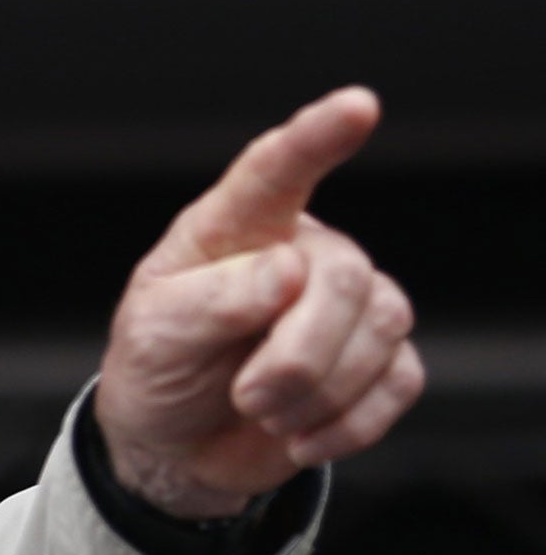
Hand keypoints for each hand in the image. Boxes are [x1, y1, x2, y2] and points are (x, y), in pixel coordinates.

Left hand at [94, 87, 423, 518]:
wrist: (172, 448)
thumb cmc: (156, 371)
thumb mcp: (153, 337)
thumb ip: (210, 302)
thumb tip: (286, 272)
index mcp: (234, 230)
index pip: (276, 172)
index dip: (316, 137)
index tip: (357, 106)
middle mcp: (301, 253)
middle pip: (344, 278)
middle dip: (298, 352)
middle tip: (246, 396)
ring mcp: (346, 306)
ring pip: (382, 328)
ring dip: (317, 392)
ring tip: (261, 412)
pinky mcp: (375, 361)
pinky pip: (400, 380)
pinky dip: (349, 423)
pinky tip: (300, 435)